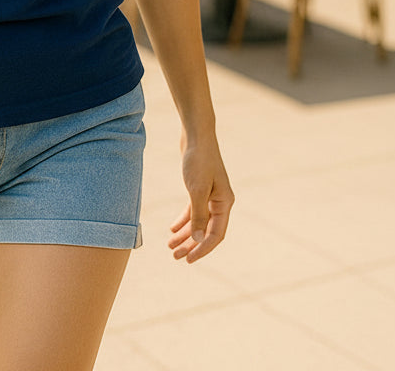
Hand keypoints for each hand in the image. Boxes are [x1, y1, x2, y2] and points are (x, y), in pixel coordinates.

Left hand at [168, 136, 232, 262]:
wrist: (196, 135)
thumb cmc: (199, 160)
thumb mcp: (197, 190)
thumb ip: (198, 215)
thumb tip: (197, 240)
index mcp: (225, 203)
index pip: (215, 234)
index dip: (203, 249)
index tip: (189, 260)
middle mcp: (220, 201)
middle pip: (206, 231)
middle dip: (191, 245)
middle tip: (175, 257)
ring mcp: (210, 195)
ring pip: (198, 222)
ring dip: (185, 235)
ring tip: (170, 247)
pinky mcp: (199, 188)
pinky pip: (193, 210)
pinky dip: (183, 220)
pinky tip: (172, 228)